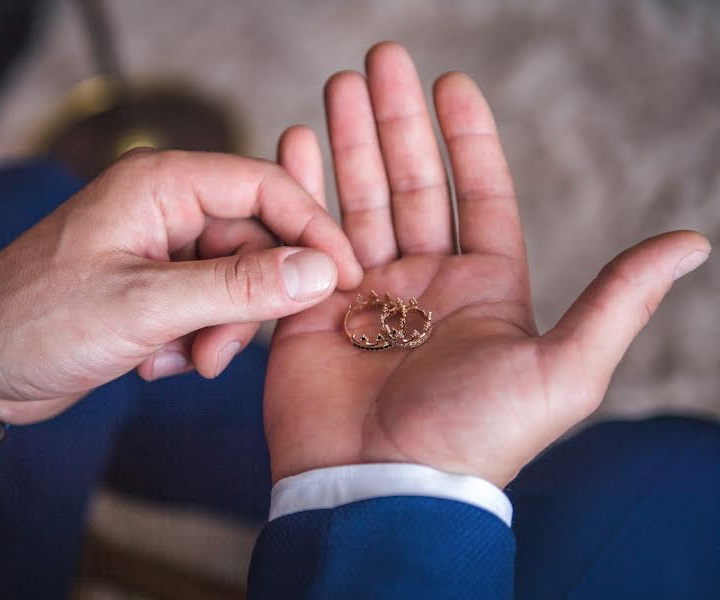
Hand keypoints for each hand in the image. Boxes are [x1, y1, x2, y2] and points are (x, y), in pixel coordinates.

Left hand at [0, 150, 361, 424]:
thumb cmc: (42, 320)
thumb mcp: (147, 306)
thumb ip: (238, 288)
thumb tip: (320, 270)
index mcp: (162, 184)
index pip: (265, 187)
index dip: (313, 230)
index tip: (346, 278)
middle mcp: (167, 207)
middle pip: (255, 243)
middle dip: (248, 305)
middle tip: (220, 353)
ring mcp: (162, 248)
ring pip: (236, 283)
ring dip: (218, 331)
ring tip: (181, 362)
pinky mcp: (156, 286)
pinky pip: (208, 307)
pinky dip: (193, 341)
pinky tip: (153, 363)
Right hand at [265, 43, 709, 486]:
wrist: (380, 488)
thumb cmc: (472, 437)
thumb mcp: (563, 369)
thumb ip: (617, 300)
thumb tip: (691, 241)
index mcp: (483, 288)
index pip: (480, 193)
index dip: (468, 138)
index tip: (451, 81)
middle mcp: (423, 283)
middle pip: (411, 183)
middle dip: (395, 120)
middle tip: (378, 61)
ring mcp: (363, 292)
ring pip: (357, 199)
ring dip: (347, 142)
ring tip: (335, 85)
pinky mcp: (309, 308)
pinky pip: (303, 236)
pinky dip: (297, 189)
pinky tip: (292, 143)